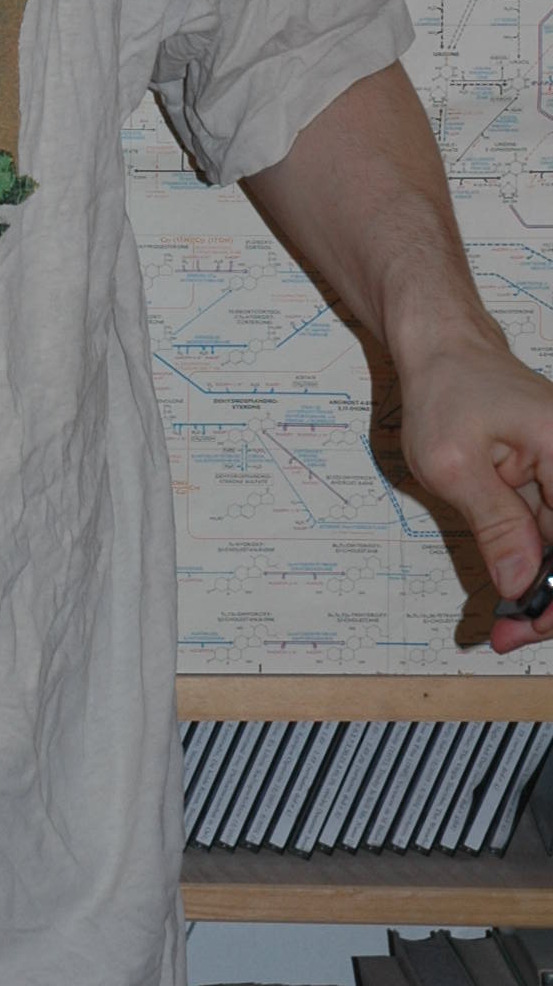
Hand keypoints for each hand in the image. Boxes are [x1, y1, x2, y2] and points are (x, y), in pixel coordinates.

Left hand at [393, 314, 552, 650]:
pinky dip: (534, 565)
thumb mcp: (452, 463)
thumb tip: (520, 584)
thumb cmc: (444, 389)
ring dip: (542, 589)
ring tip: (507, 626)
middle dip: (549, 601)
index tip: (526, 627)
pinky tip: (514, 592)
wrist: (445, 349)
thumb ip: (495, 524)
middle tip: (509, 637)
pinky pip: (552, 534)